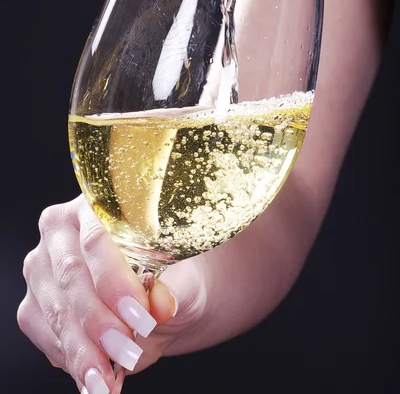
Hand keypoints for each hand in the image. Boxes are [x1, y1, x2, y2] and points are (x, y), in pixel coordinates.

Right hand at [17, 195, 205, 392]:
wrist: (160, 299)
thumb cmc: (173, 275)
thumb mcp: (184, 279)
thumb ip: (175, 289)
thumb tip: (163, 303)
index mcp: (98, 205)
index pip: (97, 238)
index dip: (115, 280)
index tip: (140, 316)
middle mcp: (61, 230)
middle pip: (71, 275)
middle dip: (100, 321)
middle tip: (129, 352)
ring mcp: (42, 266)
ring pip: (56, 309)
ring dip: (83, 349)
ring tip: (108, 379)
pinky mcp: (34, 302)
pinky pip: (45, 333)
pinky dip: (71, 359)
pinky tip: (94, 378)